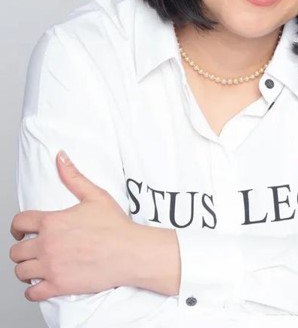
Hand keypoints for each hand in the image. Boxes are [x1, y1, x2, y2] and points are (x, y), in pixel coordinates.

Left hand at [9, 150, 134, 301]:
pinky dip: (33, 289)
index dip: (17, 227)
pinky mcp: (58, 285)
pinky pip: (32, 293)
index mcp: (52, 222)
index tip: (21, 231)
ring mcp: (51, 266)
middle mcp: (47, 244)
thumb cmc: (115, 225)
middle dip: (22, 248)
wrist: (129, 252)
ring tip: (37, 265)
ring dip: (26, 268)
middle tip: (32, 249)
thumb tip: (60, 157)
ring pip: (20, 272)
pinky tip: (42, 283)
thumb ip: (73, 176)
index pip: (19, 222)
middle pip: (16, 250)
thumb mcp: (95, 195)